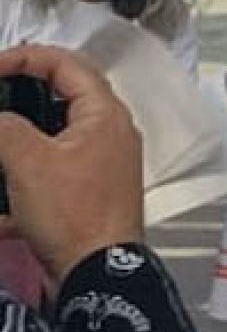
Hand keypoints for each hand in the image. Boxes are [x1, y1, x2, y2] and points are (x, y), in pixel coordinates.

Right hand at [0, 46, 142, 284]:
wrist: (97, 274)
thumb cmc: (74, 216)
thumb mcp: (25, 158)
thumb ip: (2, 125)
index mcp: (105, 116)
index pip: (66, 64)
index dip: (24, 57)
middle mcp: (111, 136)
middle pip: (60, 97)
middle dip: (18, 95)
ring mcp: (102, 166)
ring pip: (50, 137)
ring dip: (16, 140)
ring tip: (1, 141)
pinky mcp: (89, 194)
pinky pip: (48, 174)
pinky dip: (20, 179)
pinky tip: (5, 206)